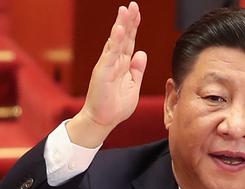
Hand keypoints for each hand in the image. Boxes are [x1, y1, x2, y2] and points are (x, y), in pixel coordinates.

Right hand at [68, 2, 146, 147]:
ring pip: (115, 42)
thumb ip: (137, 70)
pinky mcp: (102, 72)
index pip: (129, 41)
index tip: (137, 12)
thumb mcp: (133, 87)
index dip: (133, 26)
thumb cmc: (116, 106)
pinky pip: (110, 54)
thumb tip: (142, 53)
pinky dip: (114, 42)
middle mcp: (114, 61)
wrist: (103, 121)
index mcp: (122, 64)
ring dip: (120, 25)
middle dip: (128, 20)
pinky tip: (119, 30)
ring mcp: (107, 65)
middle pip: (123, 37)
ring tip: (124, 10)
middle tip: (132, 5)